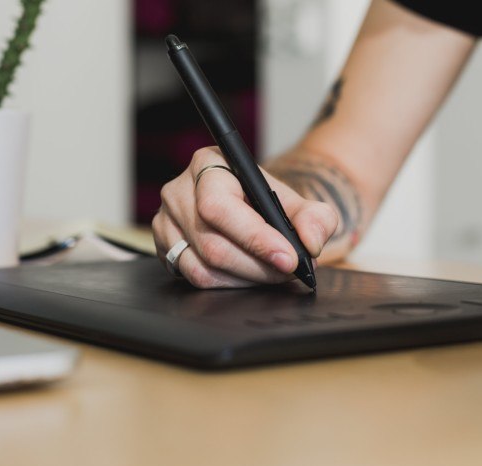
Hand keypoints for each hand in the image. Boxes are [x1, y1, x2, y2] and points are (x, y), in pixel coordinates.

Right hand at [153, 146, 338, 287]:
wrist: (248, 206)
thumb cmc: (267, 201)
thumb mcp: (298, 202)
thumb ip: (316, 217)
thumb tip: (311, 242)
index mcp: (208, 164)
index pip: (221, 207)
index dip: (256, 238)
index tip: (288, 259)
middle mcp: (179, 191)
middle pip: (212, 244)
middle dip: (258, 266)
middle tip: (288, 271)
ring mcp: (166, 221)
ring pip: (202, 267)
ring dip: (245, 280)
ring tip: (272, 274)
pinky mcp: (164, 247)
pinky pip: (193, 278)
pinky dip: (227, 285)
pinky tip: (249, 277)